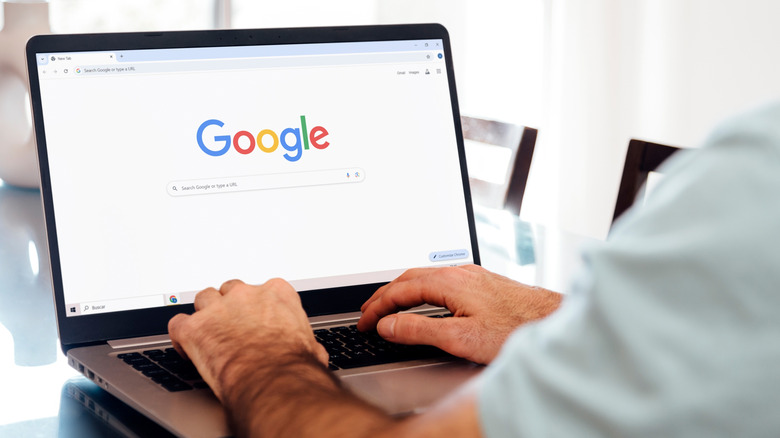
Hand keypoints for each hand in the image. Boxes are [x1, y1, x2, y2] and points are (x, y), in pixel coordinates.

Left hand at [167, 278, 327, 401]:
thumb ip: (304, 341)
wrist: (273, 380)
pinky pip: (178, 323)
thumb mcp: (309, 346)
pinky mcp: (195, 328)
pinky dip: (181, 335)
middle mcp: (246, 295)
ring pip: (203, 299)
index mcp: (277, 293)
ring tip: (207, 332)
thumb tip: (314, 353)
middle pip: (230, 290)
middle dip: (229, 306)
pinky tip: (187, 346)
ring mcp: (218, 309)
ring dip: (204, 314)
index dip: (257, 306)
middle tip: (230, 326)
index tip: (256, 319)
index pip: (263, 289)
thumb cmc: (293, 364)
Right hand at [357, 265, 560, 363]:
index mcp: (448, 282)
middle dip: (384, 295)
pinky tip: (426, 300)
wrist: (552, 321)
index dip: (377, 307)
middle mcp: (459, 272)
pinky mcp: (482, 281)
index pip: (399, 290)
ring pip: (425, 277)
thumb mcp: (460, 337)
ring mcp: (471, 274)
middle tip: (368, 312)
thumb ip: (420, 330)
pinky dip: (421, 289)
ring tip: (389, 305)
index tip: (365, 321)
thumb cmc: (515, 329)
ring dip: (402, 290)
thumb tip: (388, 325)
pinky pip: (440, 279)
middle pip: (409, 278)